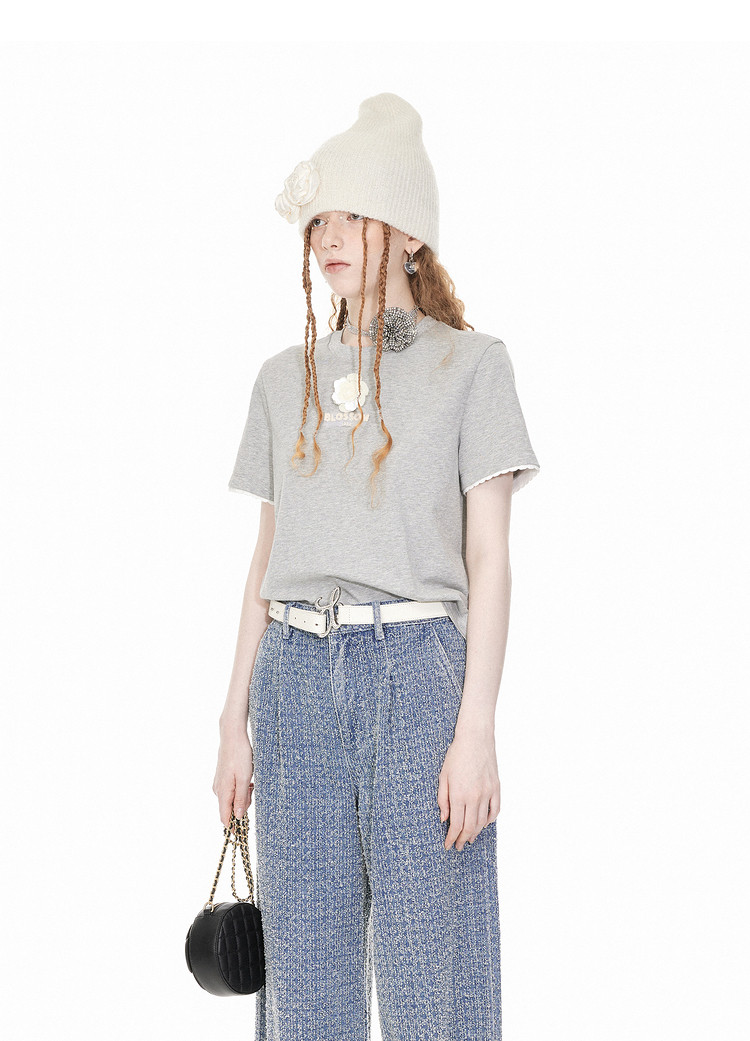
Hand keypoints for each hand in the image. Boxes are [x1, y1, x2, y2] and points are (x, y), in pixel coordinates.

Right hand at [212, 731, 253, 828]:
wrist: (232, 736)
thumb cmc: (239, 755)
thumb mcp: (244, 778)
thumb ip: (241, 798)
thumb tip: (238, 817)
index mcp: (223, 792)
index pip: (224, 818)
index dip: (233, 827)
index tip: (243, 832)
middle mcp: (218, 790)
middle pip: (231, 808)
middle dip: (243, 805)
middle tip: (252, 790)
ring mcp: (220, 783)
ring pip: (233, 798)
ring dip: (244, 795)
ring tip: (250, 781)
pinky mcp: (223, 777)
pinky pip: (232, 789)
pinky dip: (241, 788)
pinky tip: (247, 779)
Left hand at [437, 730, 500, 850]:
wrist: (475, 739)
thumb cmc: (456, 756)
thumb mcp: (443, 777)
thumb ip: (442, 799)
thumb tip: (444, 819)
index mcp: (459, 795)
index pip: (456, 825)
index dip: (451, 838)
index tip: (448, 845)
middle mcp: (474, 797)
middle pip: (469, 827)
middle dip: (462, 839)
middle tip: (458, 846)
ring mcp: (487, 793)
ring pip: (482, 821)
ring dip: (475, 833)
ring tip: (469, 839)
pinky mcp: (496, 788)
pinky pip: (495, 810)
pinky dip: (489, 821)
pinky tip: (483, 824)